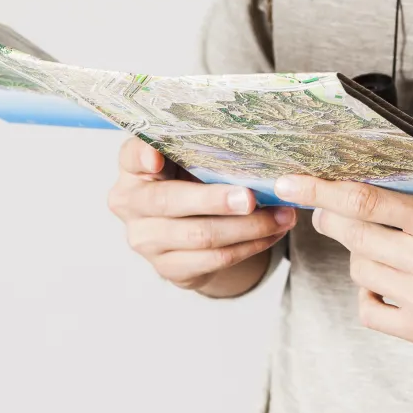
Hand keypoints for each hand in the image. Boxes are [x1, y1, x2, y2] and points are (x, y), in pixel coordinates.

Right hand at [109, 138, 295, 297]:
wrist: (188, 232)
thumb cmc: (189, 183)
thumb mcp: (187, 160)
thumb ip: (199, 149)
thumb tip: (248, 144)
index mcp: (133, 170)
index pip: (130, 157)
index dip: (142, 157)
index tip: (157, 159)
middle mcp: (131, 205)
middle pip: (170, 202)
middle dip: (214, 200)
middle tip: (250, 197)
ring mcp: (146, 241)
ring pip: (201, 235)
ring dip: (248, 227)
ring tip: (282, 216)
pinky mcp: (169, 268)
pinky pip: (215, 259)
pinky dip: (250, 246)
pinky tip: (273, 233)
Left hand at [273, 175, 412, 359]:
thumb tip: (375, 176)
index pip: (365, 198)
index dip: (320, 189)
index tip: (291, 182)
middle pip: (353, 234)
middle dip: (331, 221)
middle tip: (328, 215)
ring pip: (360, 270)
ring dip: (363, 258)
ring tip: (389, 254)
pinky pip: (370, 308)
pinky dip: (372, 294)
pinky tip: (392, 286)